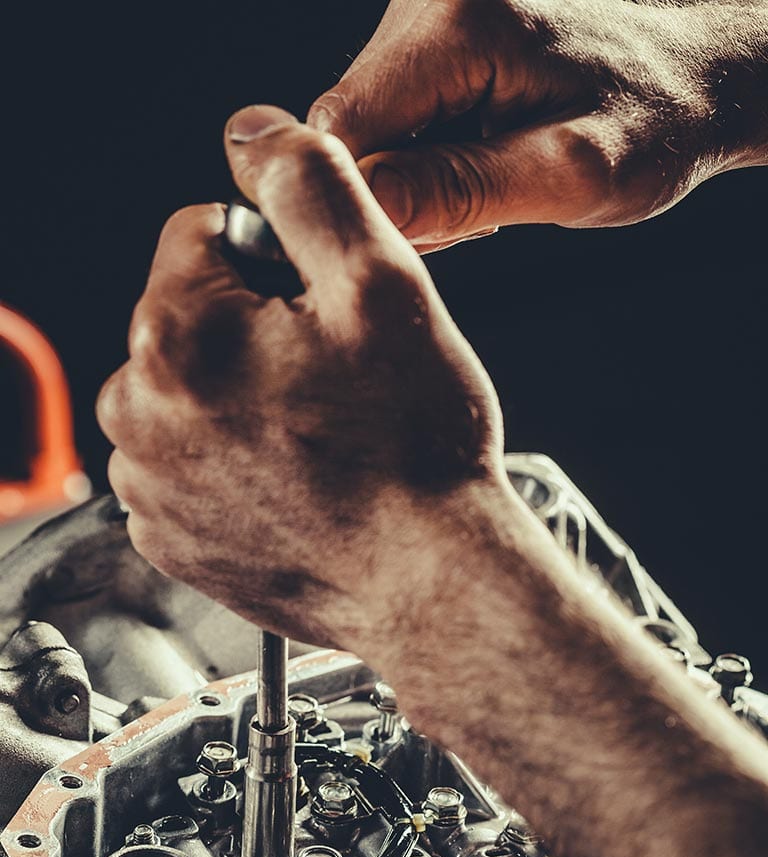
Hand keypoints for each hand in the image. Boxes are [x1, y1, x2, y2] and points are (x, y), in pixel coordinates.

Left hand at [96, 105, 506, 654]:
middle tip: (333, 383)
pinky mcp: (169, 538)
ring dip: (245, 399)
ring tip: (321, 439)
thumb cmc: (414, 449)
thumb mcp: (379, 283)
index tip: (323, 313)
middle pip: (189, 318)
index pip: (200, 235)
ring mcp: (149, 487)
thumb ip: (307, 184)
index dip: (276, 259)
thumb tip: (255, 134)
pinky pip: (189, 463)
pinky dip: (233, 463)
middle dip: (255, 332)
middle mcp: (139, 415)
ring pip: (189, 393)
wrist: (430, 584)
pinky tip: (296, 482)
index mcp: (176, 337)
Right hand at [309, 0, 767, 248]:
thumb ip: (460, 190)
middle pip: (351, 124)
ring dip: (416, 173)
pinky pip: (398, 107)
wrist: (700, 66)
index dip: (368, 198)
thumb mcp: (569, 172)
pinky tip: (486, 154)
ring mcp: (431, 5)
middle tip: (479, 210)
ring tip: (494, 178)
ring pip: (371, 121)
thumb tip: (365, 202)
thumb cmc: (657, 119)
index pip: (343, 128)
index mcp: (459, 20)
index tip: (433, 230)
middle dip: (397, 188)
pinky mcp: (438, 24)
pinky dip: (432, 148)